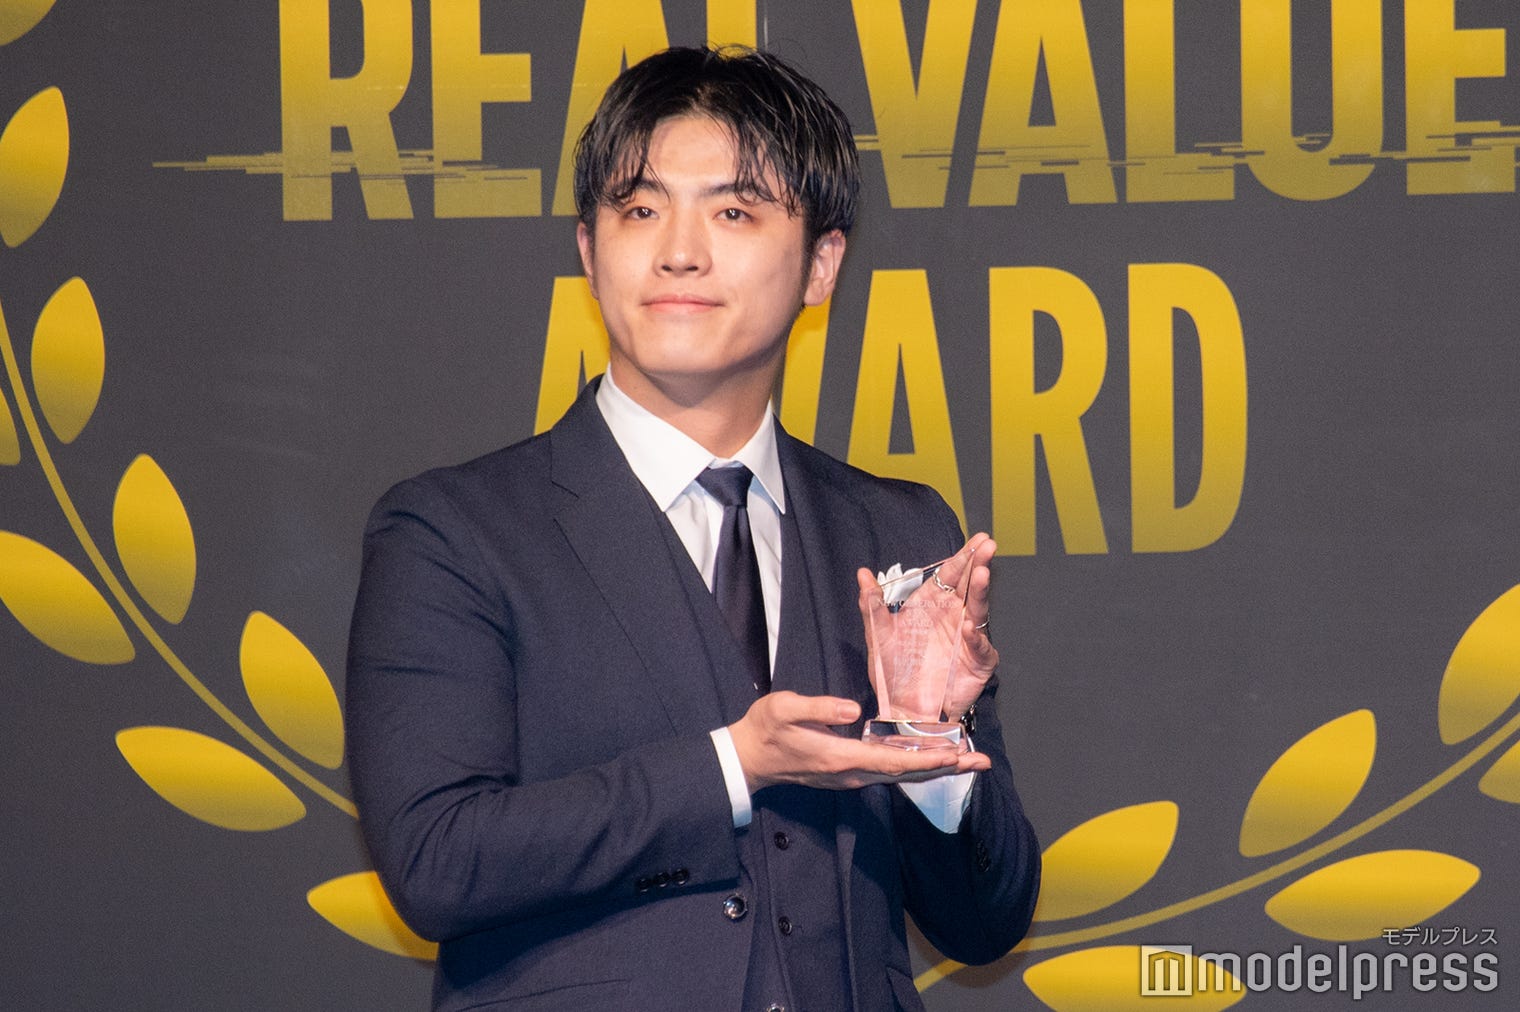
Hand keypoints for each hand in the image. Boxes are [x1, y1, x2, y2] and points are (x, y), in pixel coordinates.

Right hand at [728, 691, 990, 793]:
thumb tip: (853, 710)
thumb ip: (818, 709)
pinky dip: (917, 766)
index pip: (892, 761)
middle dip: (946, 768)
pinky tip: (932, 759)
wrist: (748, 759)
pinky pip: (891, 771)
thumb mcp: (783, 709)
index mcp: (840, 758)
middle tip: (982, 762)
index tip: (955, 755)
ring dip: (936, 768)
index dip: (926, 759)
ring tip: (968, 761)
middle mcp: (852, 774)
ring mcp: (851, 777)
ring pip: (902, 774)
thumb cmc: (764, 729)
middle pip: (907, 773)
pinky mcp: (849, 773)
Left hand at [855, 532, 999, 724]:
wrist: (904, 709)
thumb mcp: (878, 636)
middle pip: (968, 585)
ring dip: (980, 591)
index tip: (975, 540)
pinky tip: (968, 628)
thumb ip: (871, 605)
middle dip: (978, 563)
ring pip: (978, 610)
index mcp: (931, 606)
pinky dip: (974, 637)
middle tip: (988, 545)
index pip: (949, 575)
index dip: (962, 557)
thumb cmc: (893, 673)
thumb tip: (862, 573)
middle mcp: (952, 617)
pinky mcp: (977, 661)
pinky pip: (978, 646)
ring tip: (981, 574)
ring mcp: (967, 638)